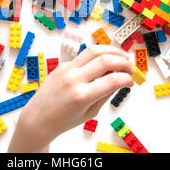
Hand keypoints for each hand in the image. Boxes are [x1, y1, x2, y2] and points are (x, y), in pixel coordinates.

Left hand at [8, 46, 134, 151]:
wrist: (38, 118)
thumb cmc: (63, 120)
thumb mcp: (90, 112)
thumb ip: (105, 94)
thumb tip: (120, 80)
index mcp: (81, 96)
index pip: (112, 80)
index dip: (127, 79)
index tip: (131, 81)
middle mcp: (73, 79)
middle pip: (105, 59)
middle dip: (123, 61)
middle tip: (130, 68)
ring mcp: (66, 69)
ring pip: (93, 50)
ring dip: (111, 50)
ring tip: (122, 56)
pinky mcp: (62, 65)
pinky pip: (83, 56)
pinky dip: (97, 56)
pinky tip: (104, 61)